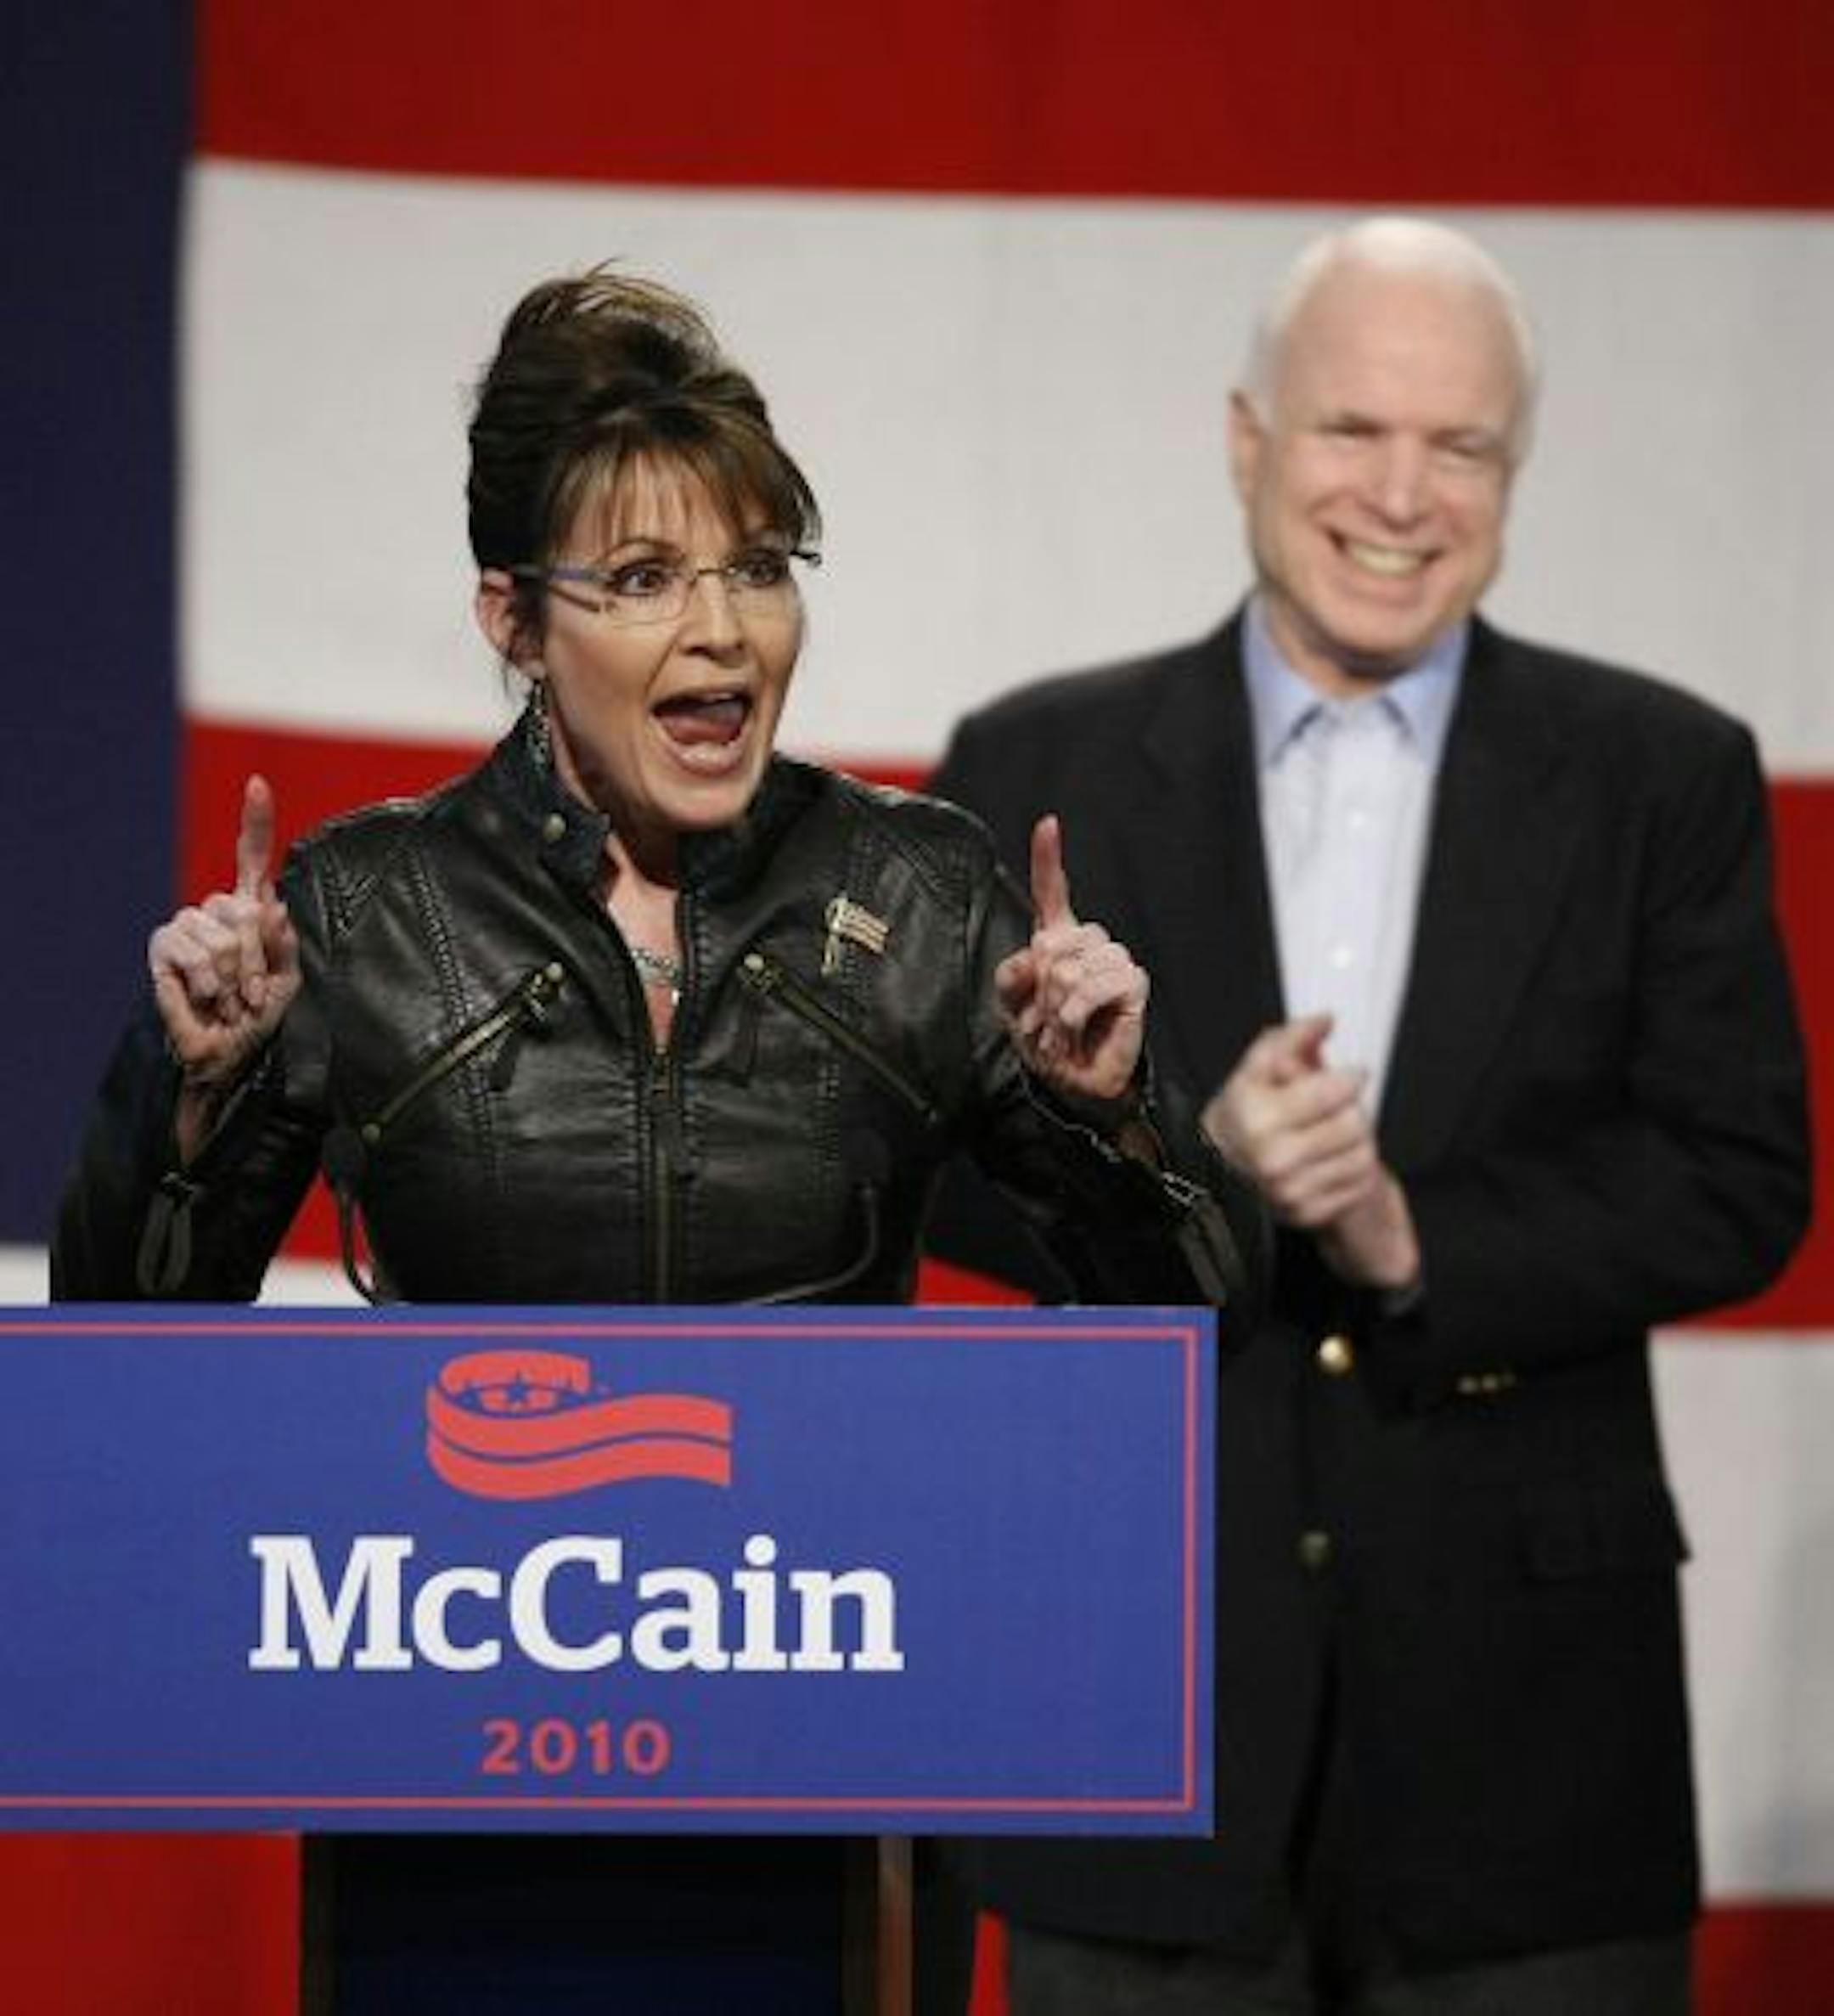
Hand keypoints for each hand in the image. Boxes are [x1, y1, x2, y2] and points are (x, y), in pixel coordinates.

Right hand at [149, 775, 301, 1106]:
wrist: (227, 1054)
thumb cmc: (259, 1019)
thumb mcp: (289, 985)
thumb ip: (285, 945)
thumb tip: (272, 907)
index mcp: (251, 911)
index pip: (251, 857)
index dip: (255, 821)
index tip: (258, 784)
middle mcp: (217, 910)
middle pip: (245, 912)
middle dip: (258, 961)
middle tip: (253, 994)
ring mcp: (187, 925)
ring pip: (220, 936)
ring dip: (234, 978)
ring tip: (231, 1000)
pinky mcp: (163, 947)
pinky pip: (190, 952)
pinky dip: (206, 983)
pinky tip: (206, 998)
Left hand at [996, 814, 1147, 1106]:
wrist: (1072, 1082)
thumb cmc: (1046, 1042)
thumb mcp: (1013, 1007)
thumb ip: (1012, 975)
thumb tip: (1035, 949)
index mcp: (1057, 941)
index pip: (1053, 893)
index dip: (1049, 858)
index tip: (1048, 823)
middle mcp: (1089, 944)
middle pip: (1054, 942)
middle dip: (1039, 988)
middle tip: (1043, 1021)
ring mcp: (1114, 961)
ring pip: (1074, 965)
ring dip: (1057, 1007)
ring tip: (1060, 1031)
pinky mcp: (1134, 983)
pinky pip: (1100, 982)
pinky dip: (1080, 1010)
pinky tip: (1079, 1028)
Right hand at [1202, 1015, 1418, 1289]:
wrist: (1217, 1170)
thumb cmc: (1242, 1115)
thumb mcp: (1256, 1069)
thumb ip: (1290, 1039)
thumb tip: (1326, 1020)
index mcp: (1257, 1117)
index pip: (1332, 1092)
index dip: (1351, 1077)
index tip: (1353, 1074)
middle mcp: (1272, 1159)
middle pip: (1354, 1125)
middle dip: (1352, 1109)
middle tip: (1338, 1106)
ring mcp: (1290, 1192)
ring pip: (1363, 1156)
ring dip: (1357, 1140)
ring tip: (1333, 1133)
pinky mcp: (1307, 1214)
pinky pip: (1358, 1185)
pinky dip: (1353, 1169)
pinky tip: (1330, 1159)